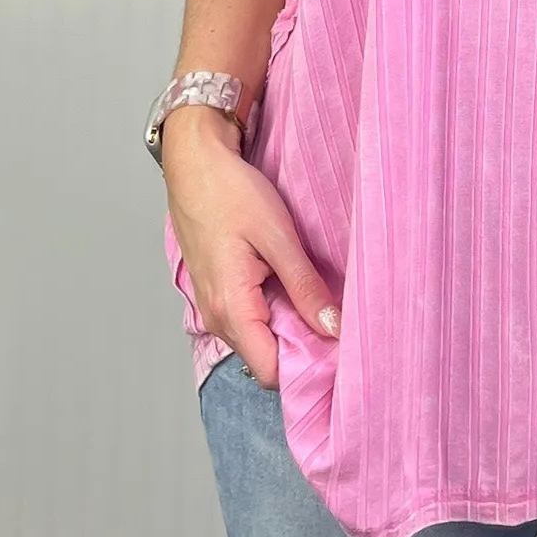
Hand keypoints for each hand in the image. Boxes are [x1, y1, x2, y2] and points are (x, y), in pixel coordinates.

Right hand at [162, 109, 340, 389]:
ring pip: (258, 339)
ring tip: (321, 302)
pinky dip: (273, 312)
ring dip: (288, 328)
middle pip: (265, 359)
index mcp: (231, 309)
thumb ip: (305, 287)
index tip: (342, 351)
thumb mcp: (279, 238)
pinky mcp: (217, 291)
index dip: (307, 368)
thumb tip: (333, 329)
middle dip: (302, 349)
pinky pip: (249, 318)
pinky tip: (294, 287)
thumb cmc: (231, 194)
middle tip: (340, 323)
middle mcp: (216, 317)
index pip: (271, 372)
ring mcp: (213, 305)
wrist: (194, 164)